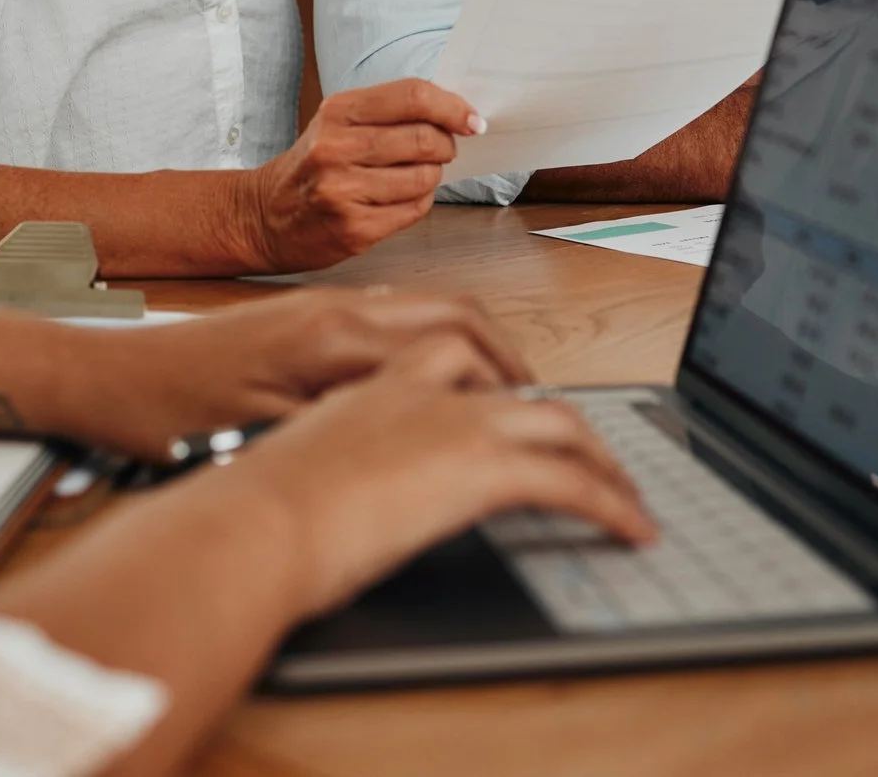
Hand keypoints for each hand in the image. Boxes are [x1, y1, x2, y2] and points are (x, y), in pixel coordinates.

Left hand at [56, 288, 530, 460]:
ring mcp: (320, 307)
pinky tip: (433, 384)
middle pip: (457, 313)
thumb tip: (421, 432)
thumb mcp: (268, 437)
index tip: (539, 421)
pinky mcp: (303, 318)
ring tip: (498, 399)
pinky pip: (392, 317)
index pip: (458, 342)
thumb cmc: (171, 416)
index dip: (509, 384)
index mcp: (337, 337)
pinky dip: (432, 343)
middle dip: (508, 357)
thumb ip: (350, 426)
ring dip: (473, 346)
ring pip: (426, 311)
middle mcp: (337, 309)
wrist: (108, 377)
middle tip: (538, 408)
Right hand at [206, 334, 657, 620]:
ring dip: (602, 459)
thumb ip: (326, 461)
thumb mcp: (289, 465)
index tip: (511, 401)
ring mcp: (453, 419)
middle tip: (587, 453)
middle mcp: (418, 385)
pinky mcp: (480, 466)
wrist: (249, 523)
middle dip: (560, 413)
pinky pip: (573, 479)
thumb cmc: (246, 510)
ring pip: (561, 421)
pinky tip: (632, 529)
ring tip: (625, 496)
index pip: (449, 348)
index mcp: (365, 378)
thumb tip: (338, 494)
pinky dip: (612, 503)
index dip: (493, 372)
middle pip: (516, 377)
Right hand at [235, 79, 482, 270]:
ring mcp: (343, 190)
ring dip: (431, 177)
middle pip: (424, 138)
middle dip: (446, 146)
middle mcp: (336, 148)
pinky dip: (417, 203)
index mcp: (337, 112)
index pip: (412, 96)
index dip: (452, 107)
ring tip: (410, 177)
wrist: (265, 216)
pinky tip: (396, 200)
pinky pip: (413, 210)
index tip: (472, 120)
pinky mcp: (353, 228)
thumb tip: (453, 115)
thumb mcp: (337, 124)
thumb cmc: (312, 166)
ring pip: (424, 178)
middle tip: (443, 150)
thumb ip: (388, 113)